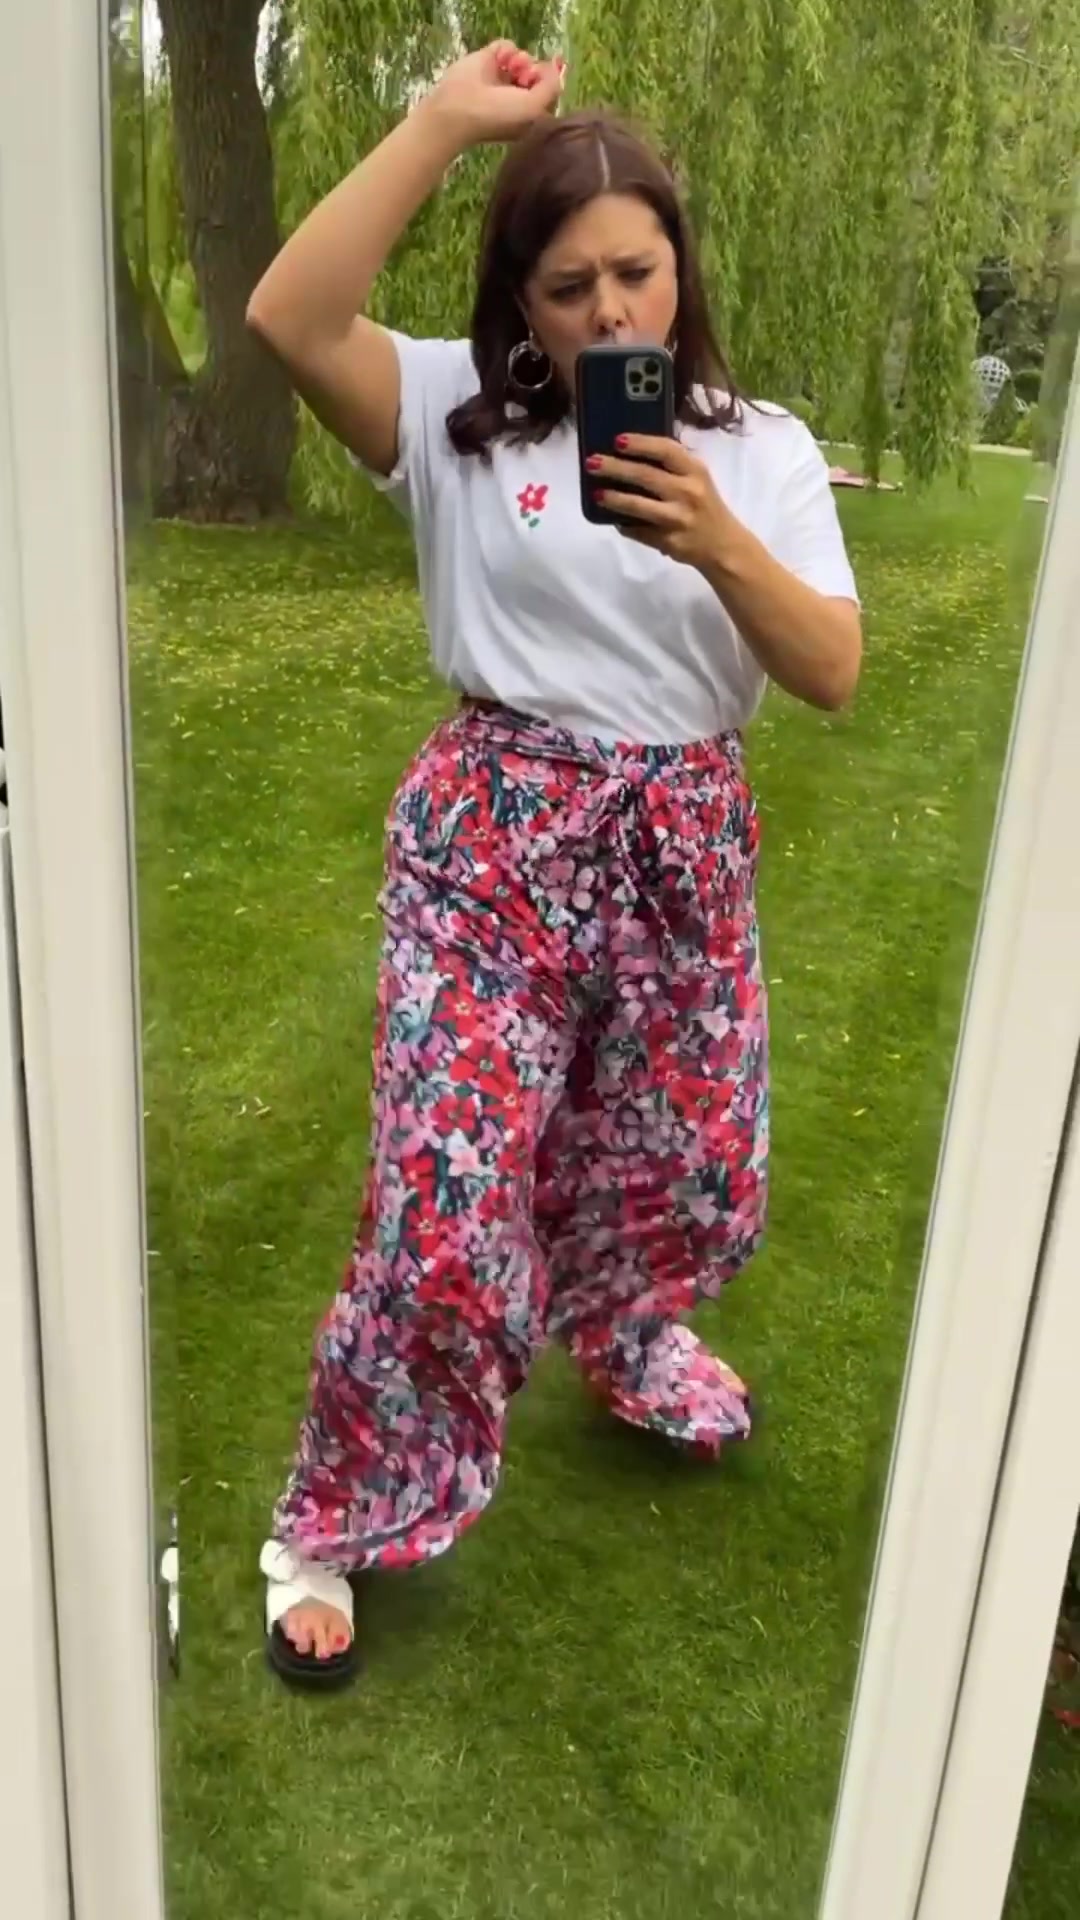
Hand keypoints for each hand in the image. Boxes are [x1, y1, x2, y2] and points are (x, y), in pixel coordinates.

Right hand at [424, 41, 565, 150]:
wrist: (460, 108)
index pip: (547, 90)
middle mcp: (516, 94)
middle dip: (535, 70)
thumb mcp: (535, 107)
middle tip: (525, 76)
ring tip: (512, 67)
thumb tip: (555, 67)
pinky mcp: (488, 60)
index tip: (541, 81)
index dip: (549, 81)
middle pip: (537, 71)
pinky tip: (501, 60)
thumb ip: (552, 86)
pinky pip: (506, 46)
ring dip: (523, 59)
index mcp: (527, 111)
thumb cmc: (499, 115)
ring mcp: (502, 76)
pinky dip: (507, 50)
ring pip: (524, 57)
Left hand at [586, 435, 735, 571]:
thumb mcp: (697, 479)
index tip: (618, 440)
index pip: (666, 450)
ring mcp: (678, 519)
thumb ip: (672, 466)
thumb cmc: (705, 505)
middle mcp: (688, 492)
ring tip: (596, 494)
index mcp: (695, 471)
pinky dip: (624, 525)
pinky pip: (639, 532)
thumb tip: (630, 453)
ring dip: (615, 499)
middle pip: (646, 476)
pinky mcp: (669, 541)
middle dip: (616, 468)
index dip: (641, 443)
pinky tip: (613, 519)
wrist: (723, 546)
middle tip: (592, 462)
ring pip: (639, 506)